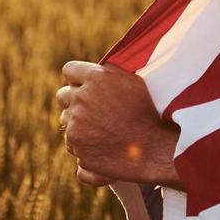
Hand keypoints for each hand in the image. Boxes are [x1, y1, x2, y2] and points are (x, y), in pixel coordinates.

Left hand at [56, 60, 182, 188]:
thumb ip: (108, 73)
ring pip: (66, 121)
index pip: (70, 70)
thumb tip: (93, 71)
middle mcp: (81, 99)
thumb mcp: (133, 82)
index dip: (77, 78)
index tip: (85, 86)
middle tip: (93, 109)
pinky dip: (82, 145)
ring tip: (101, 130)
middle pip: (63, 95)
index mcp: (95, 78)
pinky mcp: (77, 147)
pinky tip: (101, 146)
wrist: (157, 149)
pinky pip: (71, 143)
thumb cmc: (150, 113)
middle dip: (74, 100)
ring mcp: (76, 125)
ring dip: (78, 124)